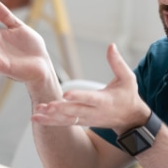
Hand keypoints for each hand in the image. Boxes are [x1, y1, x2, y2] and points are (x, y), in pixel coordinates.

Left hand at [32, 43, 150, 132]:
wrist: (130, 119)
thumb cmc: (128, 95)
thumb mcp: (128, 78)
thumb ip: (117, 63)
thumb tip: (111, 45)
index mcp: (105, 100)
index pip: (90, 98)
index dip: (79, 96)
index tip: (66, 94)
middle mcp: (94, 111)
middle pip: (75, 111)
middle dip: (60, 109)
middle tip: (46, 105)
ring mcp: (87, 119)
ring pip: (67, 119)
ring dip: (51, 117)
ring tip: (36, 113)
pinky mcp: (82, 121)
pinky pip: (65, 123)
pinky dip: (50, 121)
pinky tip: (36, 117)